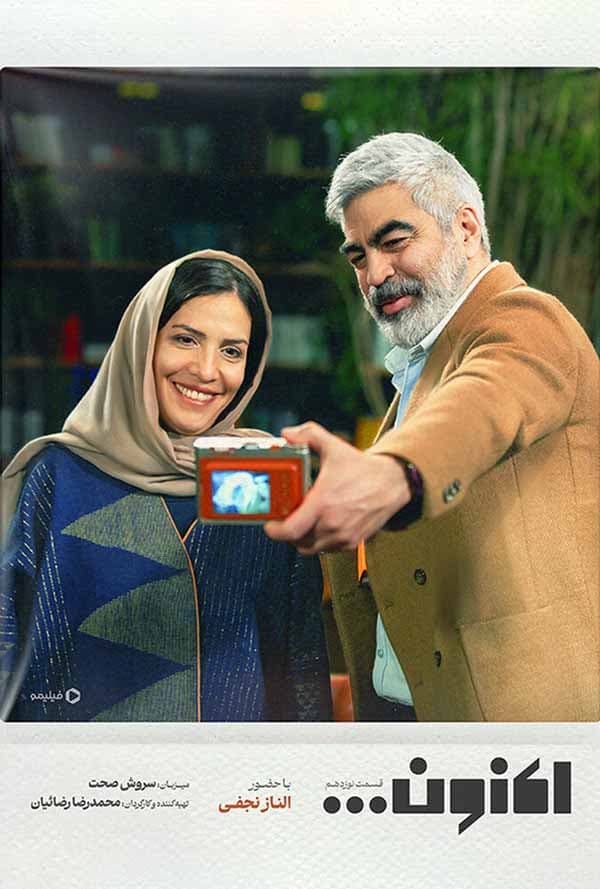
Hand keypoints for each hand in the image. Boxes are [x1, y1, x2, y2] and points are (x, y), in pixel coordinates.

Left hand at [264, 422, 410, 554]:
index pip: (290, 530)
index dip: (274, 530)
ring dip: (301, 539)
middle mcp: (332, 523)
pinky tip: (318, 526)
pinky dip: (318, 542)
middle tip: (283, 520)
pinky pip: (326, 550)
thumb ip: (308, 435)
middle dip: (286, 532)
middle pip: (296, 541)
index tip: (269, 524)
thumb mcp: (334, 446)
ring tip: (300, 523)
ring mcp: (342, 536)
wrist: (392, 483)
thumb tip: (288, 434)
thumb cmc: (364, 468)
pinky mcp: (351, 542)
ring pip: (310, 548)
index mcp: (323, 503)